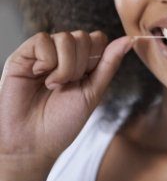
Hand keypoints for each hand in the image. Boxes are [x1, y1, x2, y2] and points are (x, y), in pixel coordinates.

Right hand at [0, 31, 132, 160]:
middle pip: (84, 37)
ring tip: (54, 85)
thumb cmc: (63, 122)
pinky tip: (39, 76)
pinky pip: (42, 39)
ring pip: (66, 37)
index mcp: (81, 62)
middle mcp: (62, 54)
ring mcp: (42, 53)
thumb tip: (130, 39)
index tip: (85, 80)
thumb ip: (110, 63)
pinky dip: (47, 60)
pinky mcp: (22, 55)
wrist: (33, 142)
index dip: (97, 57)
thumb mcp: (93, 92)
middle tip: (67, 86)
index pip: (98, 39)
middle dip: (81, 65)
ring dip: (65, 66)